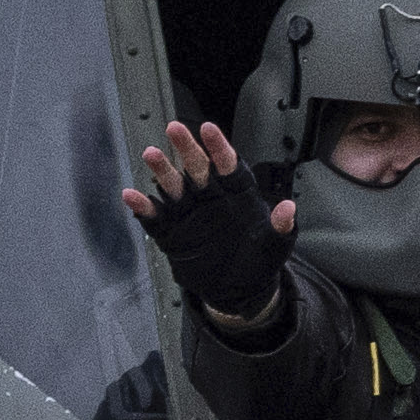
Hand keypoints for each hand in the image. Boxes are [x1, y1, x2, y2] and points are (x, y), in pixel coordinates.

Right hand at [125, 118, 293, 326]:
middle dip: (187, 149)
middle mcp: (210, 198)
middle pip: (197, 169)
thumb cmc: (258, 263)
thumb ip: (281, 228)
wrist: (237, 292)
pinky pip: (155, 220)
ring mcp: (189, 215)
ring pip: (173, 188)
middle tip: (175, 128)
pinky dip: (143, 209)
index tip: (209, 129)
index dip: (219, 148)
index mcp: (236, 195)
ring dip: (162, 171)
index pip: (228, 166)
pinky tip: (131, 196)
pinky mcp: (172, 235)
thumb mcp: (275, 248)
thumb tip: (288, 208)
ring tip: (151, 154)